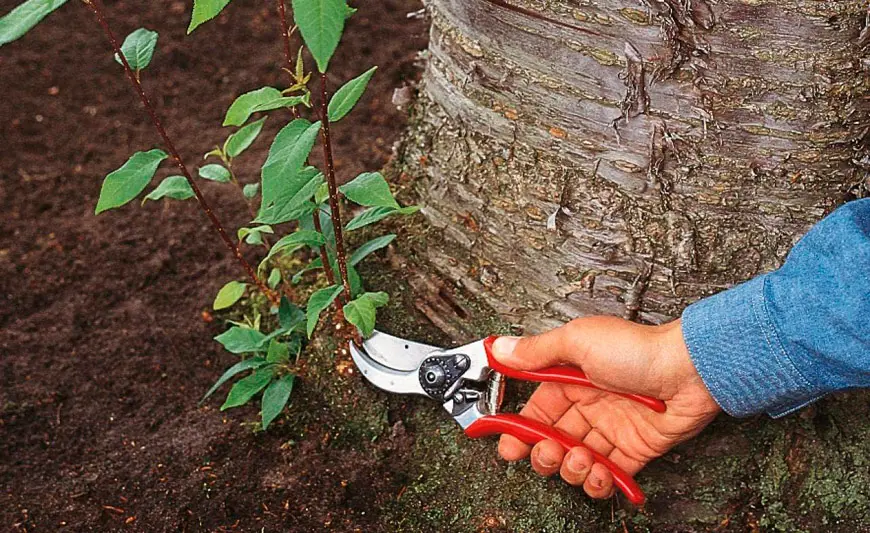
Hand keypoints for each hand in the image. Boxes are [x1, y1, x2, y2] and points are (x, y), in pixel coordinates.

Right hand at [494, 316, 719, 499]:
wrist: (691, 370)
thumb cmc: (638, 349)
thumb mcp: (578, 342)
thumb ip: (537, 351)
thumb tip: (502, 349)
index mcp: (571, 379)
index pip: (536, 411)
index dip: (520, 430)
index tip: (509, 445)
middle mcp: (590, 405)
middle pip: (553, 440)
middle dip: (544, 454)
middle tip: (548, 453)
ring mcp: (611, 429)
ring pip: (576, 461)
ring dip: (571, 469)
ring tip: (579, 460)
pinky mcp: (634, 450)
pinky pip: (608, 475)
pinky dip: (598, 482)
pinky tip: (598, 474)